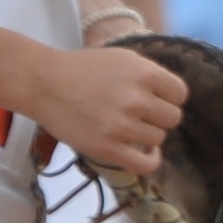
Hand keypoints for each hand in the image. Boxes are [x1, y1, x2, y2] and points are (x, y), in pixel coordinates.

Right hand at [32, 45, 186, 173]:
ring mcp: (122, 125)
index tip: (153, 99)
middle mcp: (137, 99)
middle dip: (156, 117)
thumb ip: (149, 75)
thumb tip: (170, 99)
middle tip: (136, 114)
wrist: (42, 82)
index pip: (180, 94)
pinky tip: (144, 152)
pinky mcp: (108, 147)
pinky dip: (151, 160)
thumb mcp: (121, 58)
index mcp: (144, 72)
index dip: (168, 98)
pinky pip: (146, 163)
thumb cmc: (80, 67)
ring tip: (126, 128)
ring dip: (146, 135)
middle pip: (172, 118)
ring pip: (158, 139)